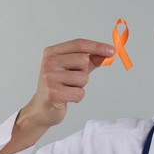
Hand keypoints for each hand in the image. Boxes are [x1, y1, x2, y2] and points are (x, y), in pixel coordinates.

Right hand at [0, 39, 113, 153]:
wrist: (42, 108)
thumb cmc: (60, 85)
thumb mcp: (74, 68)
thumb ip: (90, 59)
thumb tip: (108, 53)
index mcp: (52, 52)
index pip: (79, 44)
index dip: (97, 46)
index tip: (112, 50)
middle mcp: (48, 62)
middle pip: (83, 60)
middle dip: (84, 72)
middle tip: (71, 80)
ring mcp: (49, 78)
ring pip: (83, 78)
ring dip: (80, 86)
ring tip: (68, 89)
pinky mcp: (53, 93)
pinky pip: (80, 93)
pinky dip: (77, 97)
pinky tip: (66, 98)